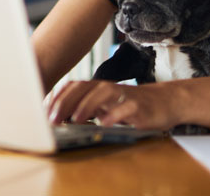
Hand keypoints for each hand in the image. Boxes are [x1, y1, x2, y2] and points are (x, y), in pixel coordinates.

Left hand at [47, 80, 179, 129]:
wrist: (164, 102)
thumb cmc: (130, 105)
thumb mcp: (106, 105)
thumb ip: (87, 108)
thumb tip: (60, 117)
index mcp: (98, 88)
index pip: (73, 86)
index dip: (58, 97)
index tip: (45, 112)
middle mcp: (108, 88)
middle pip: (83, 88)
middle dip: (66, 103)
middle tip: (53, 119)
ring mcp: (124, 95)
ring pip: (102, 93)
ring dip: (87, 105)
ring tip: (75, 119)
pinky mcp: (138, 106)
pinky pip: (125, 108)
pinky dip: (114, 115)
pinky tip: (104, 123)